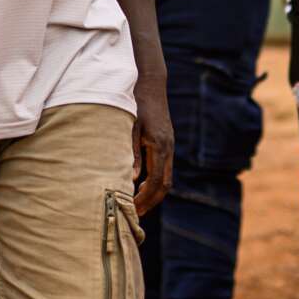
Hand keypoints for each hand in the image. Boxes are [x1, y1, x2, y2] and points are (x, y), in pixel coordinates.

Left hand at [130, 79, 174, 215]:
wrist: (150, 83)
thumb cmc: (136, 103)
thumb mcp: (129, 127)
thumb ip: (131, 154)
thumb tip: (130, 179)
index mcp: (160, 147)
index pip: (156, 181)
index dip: (145, 198)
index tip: (133, 209)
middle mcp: (168, 148)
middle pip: (165, 184)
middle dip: (151, 201)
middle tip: (135, 214)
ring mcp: (169, 145)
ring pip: (166, 177)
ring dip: (154, 193)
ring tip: (138, 205)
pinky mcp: (166, 142)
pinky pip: (164, 168)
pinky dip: (155, 181)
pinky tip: (141, 185)